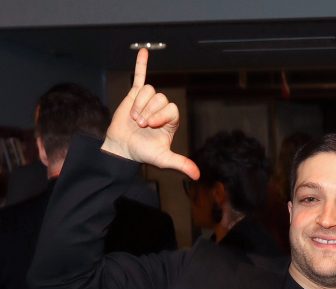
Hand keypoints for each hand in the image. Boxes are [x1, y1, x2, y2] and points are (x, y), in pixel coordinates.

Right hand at [102, 47, 198, 178]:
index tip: (151, 126)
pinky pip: (140, 77)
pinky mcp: (134, 95)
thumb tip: (197, 175)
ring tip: (134, 118)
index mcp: (170, 121)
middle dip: (148, 111)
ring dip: (139, 104)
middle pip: (160, 98)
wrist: (122, 148)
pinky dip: (141, 65)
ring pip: (148, 91)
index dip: (161, 114)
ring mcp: (148, 101)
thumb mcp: (163, 159)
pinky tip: (144, 52)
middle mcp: (161, 109)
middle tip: (140, 124)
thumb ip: (180, 163)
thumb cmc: (143, 153)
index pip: (171, 108)